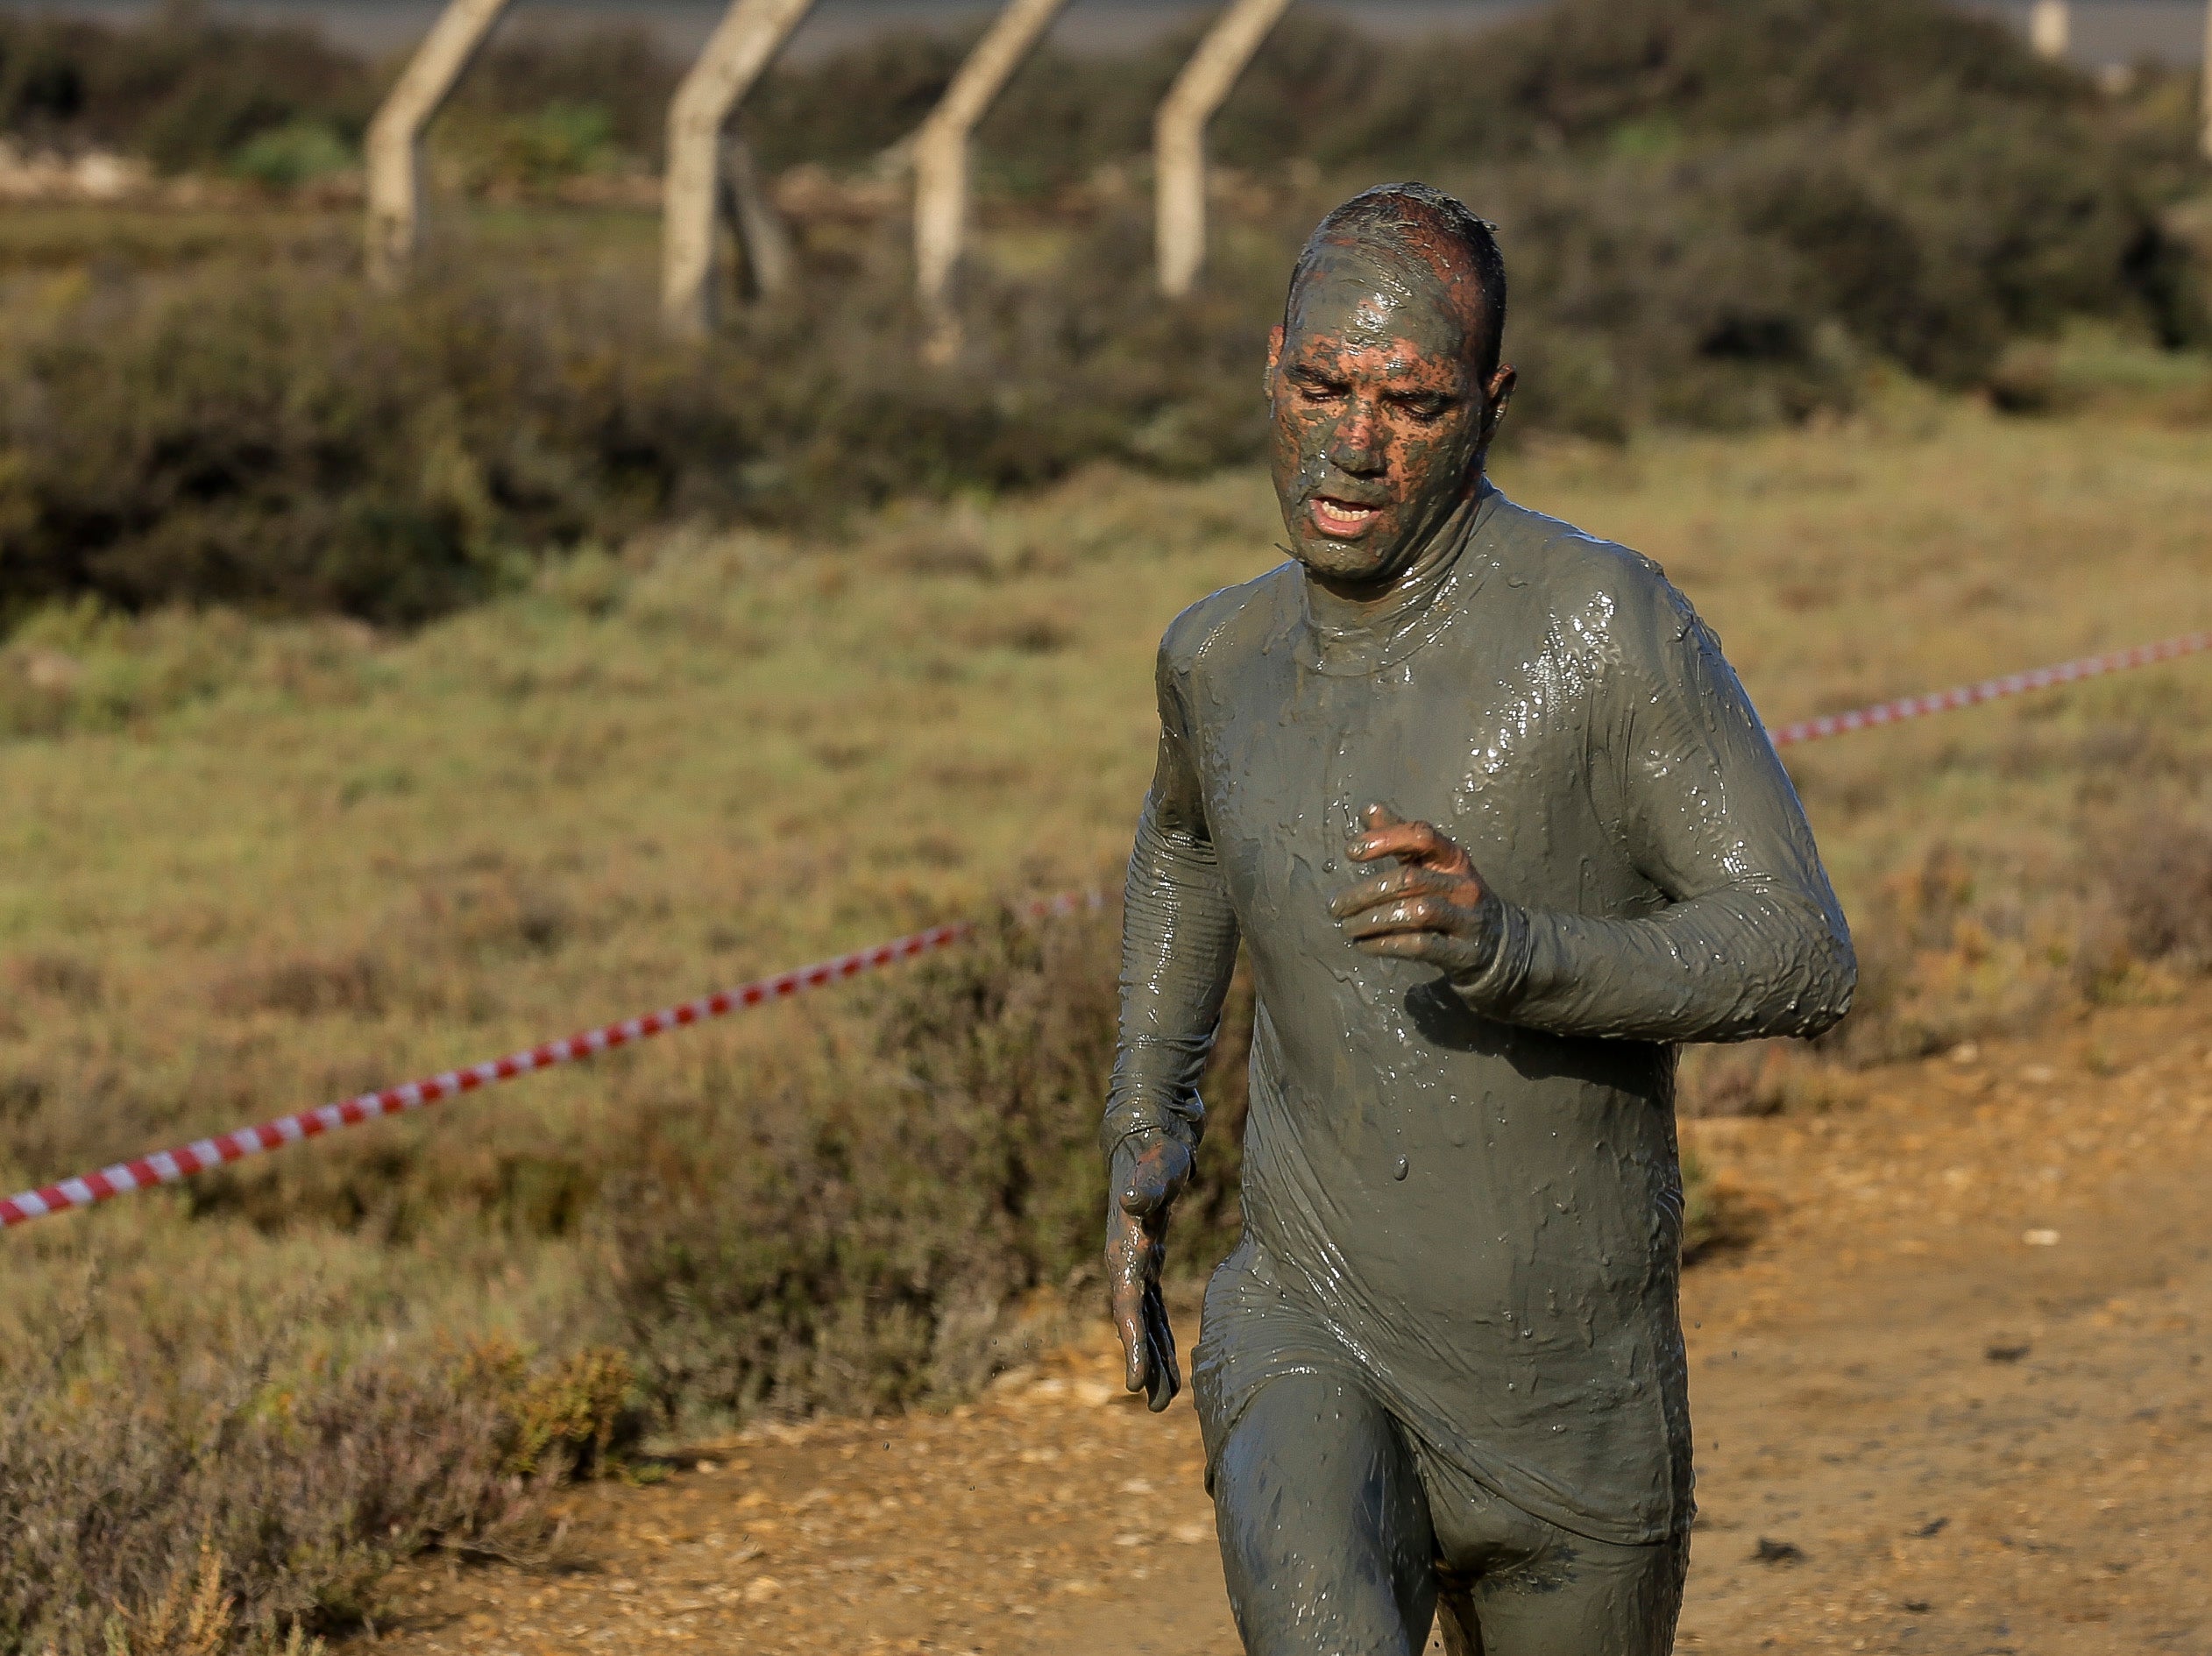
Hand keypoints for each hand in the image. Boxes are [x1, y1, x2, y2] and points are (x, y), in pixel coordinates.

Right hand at [1104, 1131, 1190, 1412]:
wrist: (1152, 1131)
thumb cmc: (1161, 1150)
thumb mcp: (1161, 1164)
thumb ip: (1150, 1184)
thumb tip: (1134, 1203)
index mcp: (1125, 1248)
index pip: (1127, 1305)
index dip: (1132, 1345)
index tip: (1136, 1383)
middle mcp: (1125, 1260)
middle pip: (1133, 1322)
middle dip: (1143, 1362)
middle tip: (1155, 1405)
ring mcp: (1135, 1259)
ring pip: (1142, 1319)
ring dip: (1152, 1355)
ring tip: (1164, 1397)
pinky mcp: (1149, 1254)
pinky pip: (1152, 1304)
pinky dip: (1159, 1331)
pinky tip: (1170, 1357)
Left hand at [1330, 803, 1504, 977]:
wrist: (1498, 942)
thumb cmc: (1452, 895)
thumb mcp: (1433, 864)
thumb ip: (1400, 836)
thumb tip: (1369, 809)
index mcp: (1453, 858)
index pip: (1422, 836)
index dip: (1386, 839)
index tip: (1351, 851)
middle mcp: (1463, 884)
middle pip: (1410, 880)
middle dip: (1365, 893)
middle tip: (1335, 906)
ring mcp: (1466, 919)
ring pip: (1416, 912)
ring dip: (1373, 920)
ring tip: (1346, 928)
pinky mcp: (1461, 951)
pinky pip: (1420, 945)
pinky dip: (1386, 944)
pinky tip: (1365, 946)